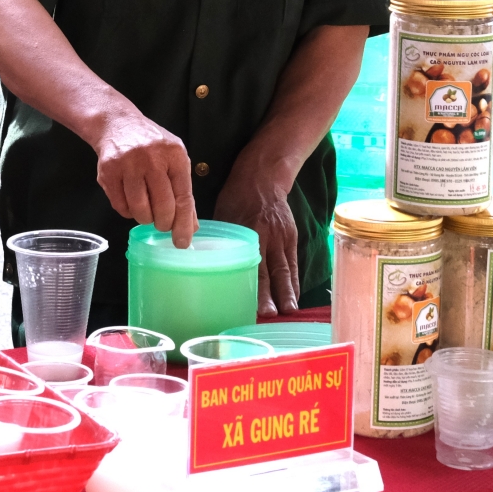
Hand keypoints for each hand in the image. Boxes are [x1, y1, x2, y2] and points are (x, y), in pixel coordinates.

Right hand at [91, 108, 196, 248]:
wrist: (117, 123)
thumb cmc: (152, 145)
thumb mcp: (174, 160)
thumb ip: (183, 191)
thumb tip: (191, 227)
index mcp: (174, 155)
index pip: (183, 196)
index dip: (183, 224)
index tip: (182, 242)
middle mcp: (152, 158)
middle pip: (162, 207)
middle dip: (164, 223)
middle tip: (162, 223)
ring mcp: (128, 164)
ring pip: (139, 210)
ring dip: (145, 218)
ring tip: (146, 210)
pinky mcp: (108, 172)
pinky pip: (120, 206)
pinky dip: (127, 211)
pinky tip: (131, 200)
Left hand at [215, 158, 299, 314]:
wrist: (264, 176)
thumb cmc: (236, 195)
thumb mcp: (222, 213)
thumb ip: (217, 238)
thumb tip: (198, 261)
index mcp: (248, 230)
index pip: (251, 263)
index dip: (252, 286)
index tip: (252, 305)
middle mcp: (268, 236)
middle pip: (270, 270)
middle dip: (271, 294)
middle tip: (270, 315)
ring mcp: (282, 237)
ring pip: (285, 269)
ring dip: (287, 292)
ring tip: (289, 312)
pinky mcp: (292, 237)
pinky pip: (293, 263)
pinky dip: (294, 281)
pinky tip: (293, 297)